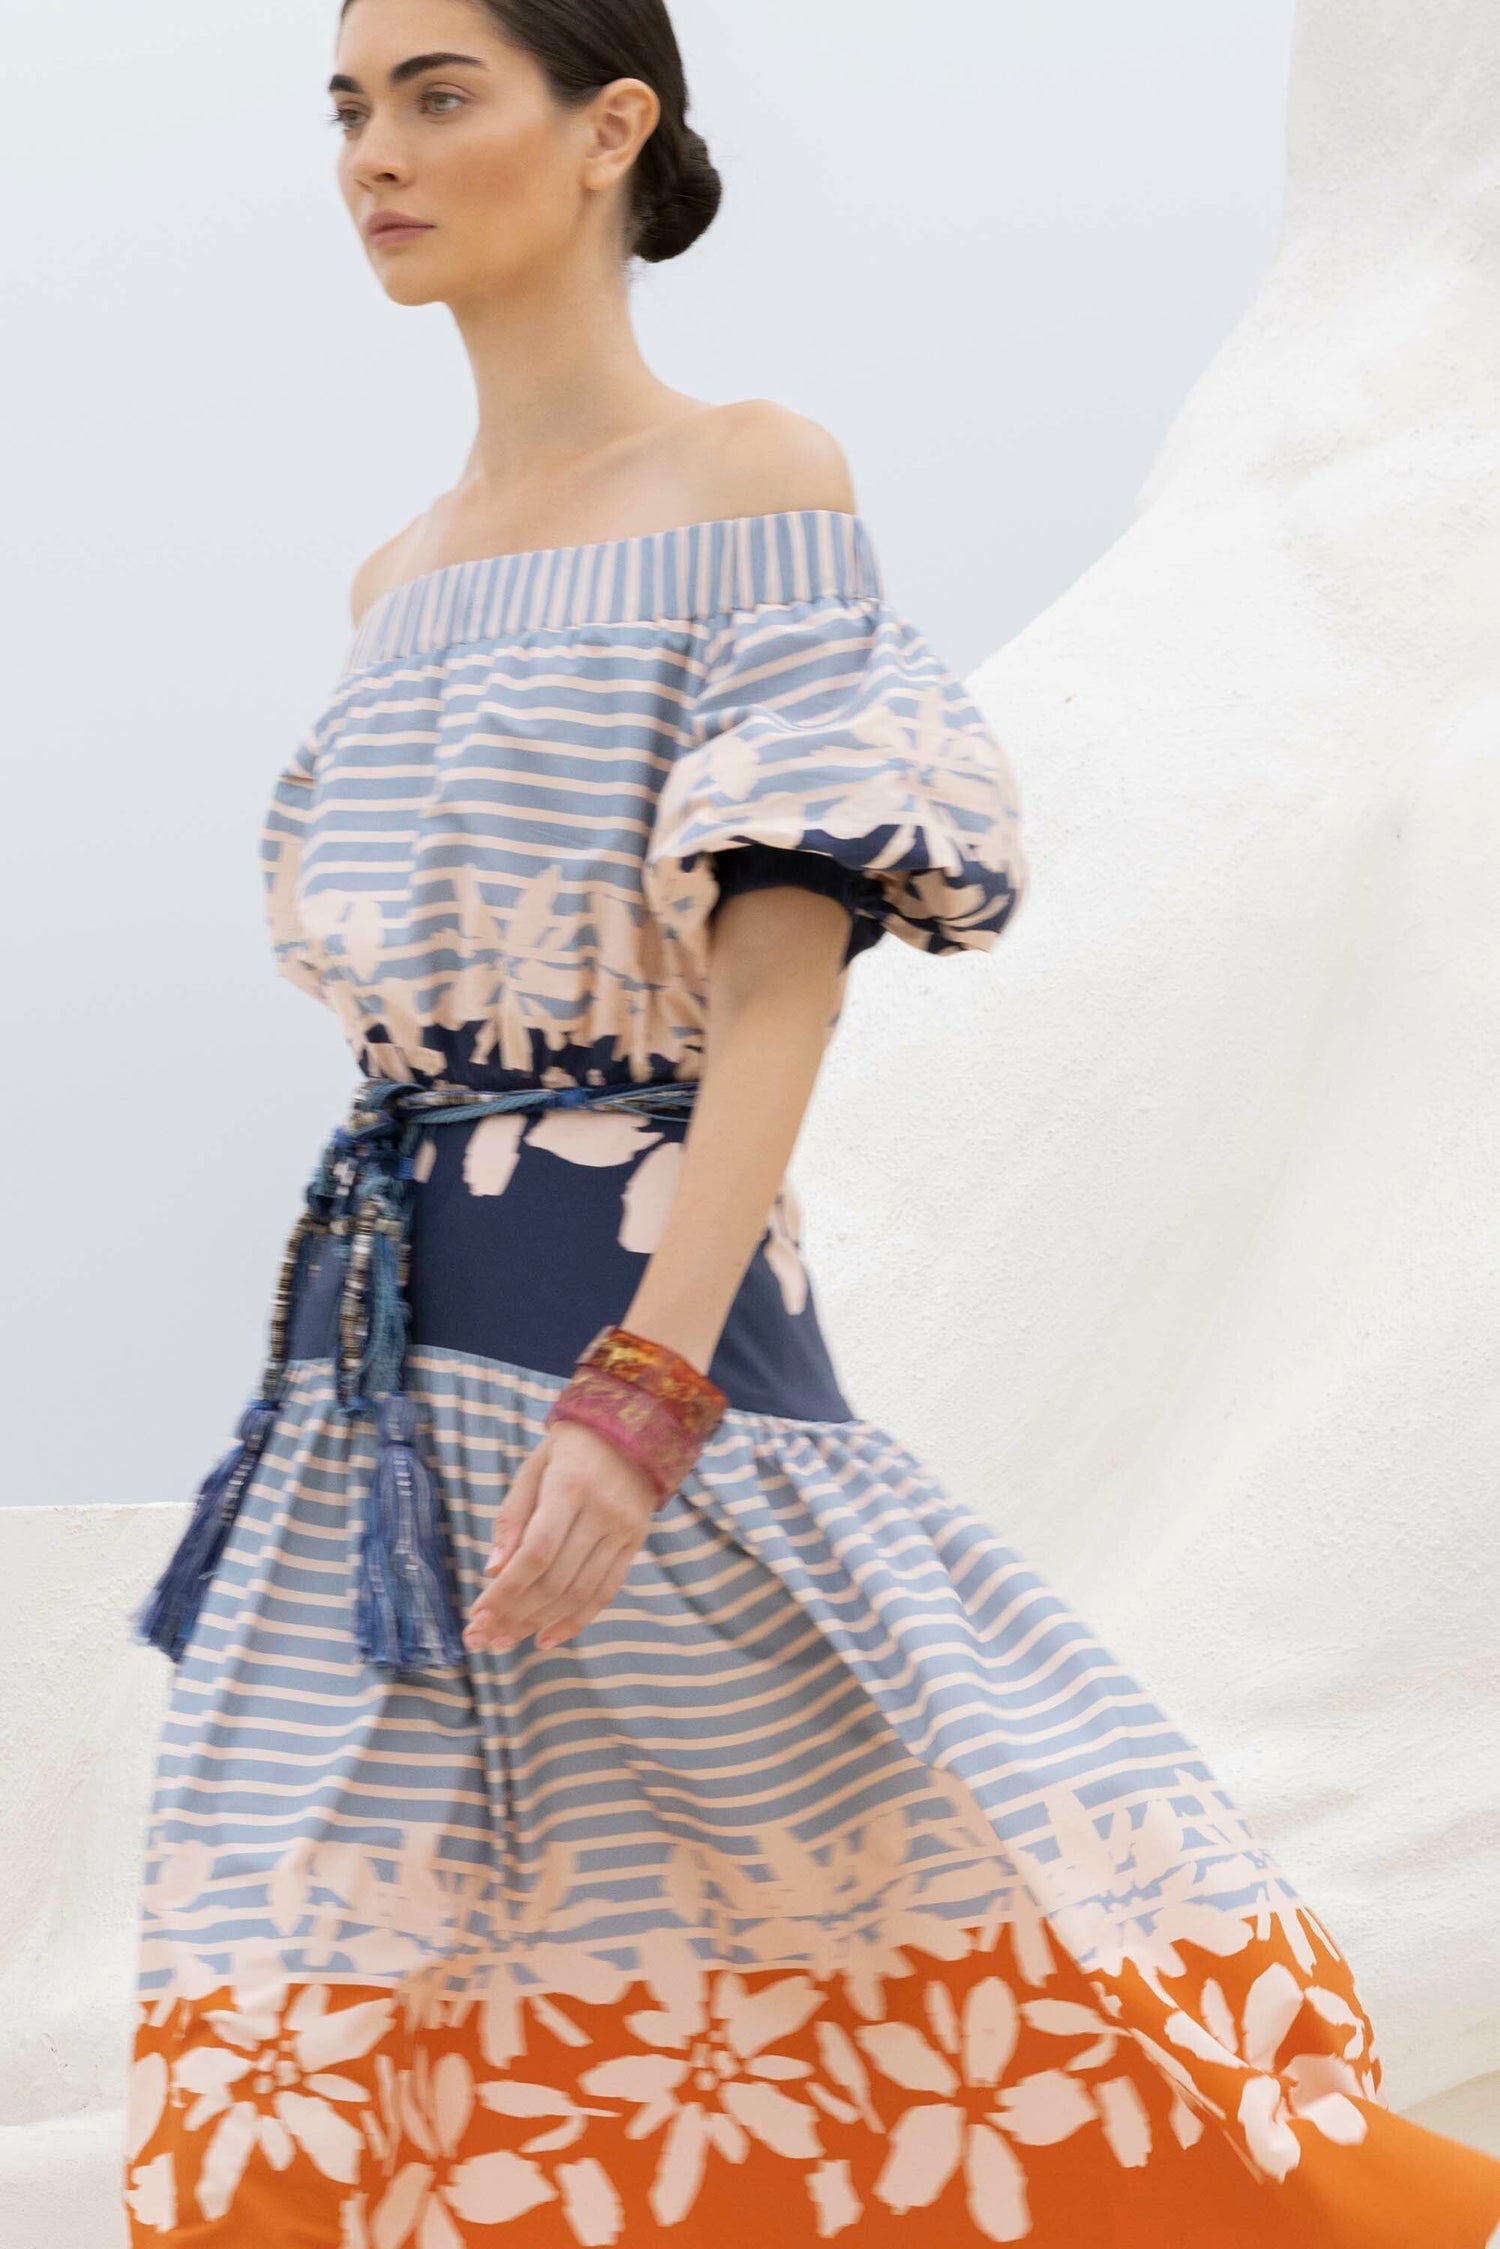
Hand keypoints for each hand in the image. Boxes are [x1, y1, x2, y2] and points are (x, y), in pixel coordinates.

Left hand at [462, 1418, 657, 1654]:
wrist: (633, 1430)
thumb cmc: (569, 1448)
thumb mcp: (533, 1469)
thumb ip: (512, 1518)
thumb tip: (492, 1569)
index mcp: (570, 1486)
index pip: (536, 1552)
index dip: (507, 1589)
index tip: (479, 1614)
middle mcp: (602, 1511)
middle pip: (556, 1578)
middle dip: (516, 1613)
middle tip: (485, 1636)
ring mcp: (623, 1530)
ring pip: (580, 1592)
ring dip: (540, 1622)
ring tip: (508, 1640)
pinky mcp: (635, 1543)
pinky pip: (607, 1591)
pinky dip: (577, 1620)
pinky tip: (548, 1637)